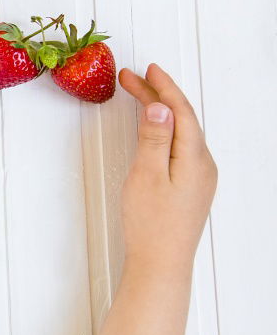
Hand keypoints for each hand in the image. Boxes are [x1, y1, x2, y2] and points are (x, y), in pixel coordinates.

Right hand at [119, 64, 216, 273]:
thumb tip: (160, 108)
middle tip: (132, 78)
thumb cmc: (151, 225)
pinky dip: (164, 131)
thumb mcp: (147, 176)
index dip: (163, 87)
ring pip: (181, 132)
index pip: (180, 111)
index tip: (145, 69)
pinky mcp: (190, 187)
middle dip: (157, 95)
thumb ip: (154, 139)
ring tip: (140, 95)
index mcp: (195, 158)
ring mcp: (198, 177)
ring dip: (160, 112)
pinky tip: (152, 130)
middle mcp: (203, 164)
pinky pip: (179, 147)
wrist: (161, 264)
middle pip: (182, 118)